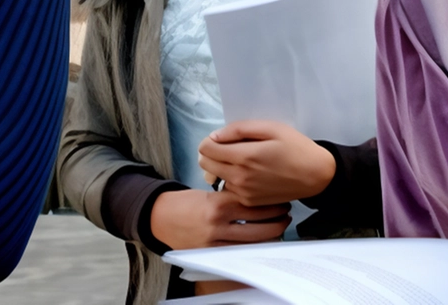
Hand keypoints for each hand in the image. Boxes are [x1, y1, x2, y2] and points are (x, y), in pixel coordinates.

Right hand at [148, 188, 291, 248]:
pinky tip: (263, 241)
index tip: (282, 199)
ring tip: (280, 226)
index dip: (271, 203)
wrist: (161, 217)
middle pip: (257, 223)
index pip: (253, 203)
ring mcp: (214, 240)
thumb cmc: (188, 203)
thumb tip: (260, 196)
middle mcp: (217, 223)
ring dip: (270, 234)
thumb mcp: (210, 193)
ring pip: (251, 241)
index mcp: (218, 203)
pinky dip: (253, 246)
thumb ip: (232, 196)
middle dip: (276, 219)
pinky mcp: (210, 253)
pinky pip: (239, 252)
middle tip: (286, 212)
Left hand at [198, 120, 336, 206]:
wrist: (315, 175)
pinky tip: (251, 174)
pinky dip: (233, 179)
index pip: (205, 149)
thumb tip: (215, 136)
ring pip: (215, 177)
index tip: (224, 139)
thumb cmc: (295, 147)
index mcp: (245, 156)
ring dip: (222, 167)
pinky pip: (229, 188)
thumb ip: (240, 129)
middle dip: (213, 153)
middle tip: (231, 148)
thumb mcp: (271, 128)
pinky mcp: (248, 201)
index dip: (210, 140)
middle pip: (205, 164)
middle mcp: (240, 177)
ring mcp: (243, 192)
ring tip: (245, 161)